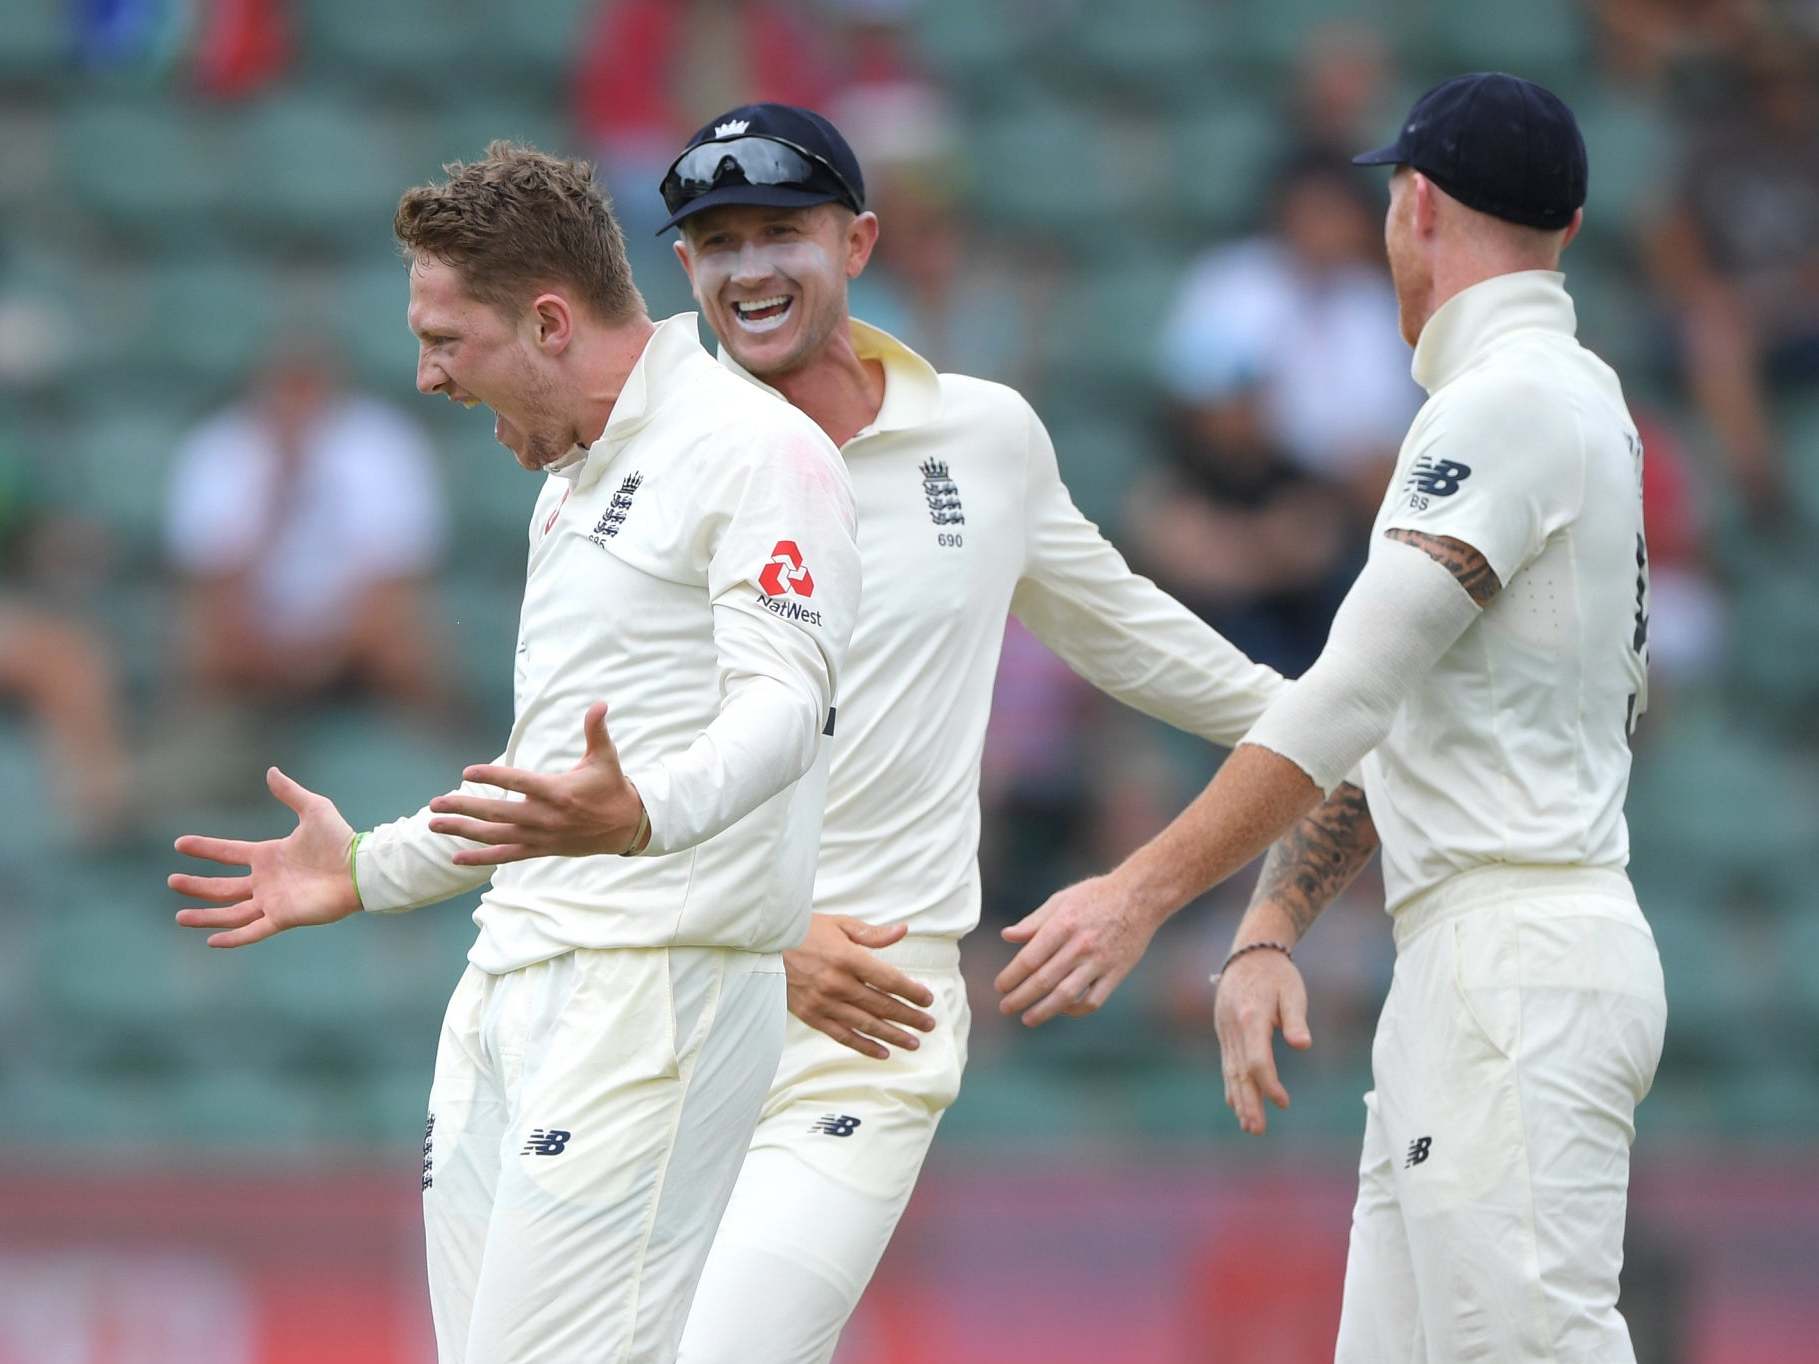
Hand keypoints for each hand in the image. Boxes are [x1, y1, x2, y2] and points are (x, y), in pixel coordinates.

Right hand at [170, 767, 360, 947]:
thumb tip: (271, 771)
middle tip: (172, 882)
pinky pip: (253, 931)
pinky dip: (233, 938)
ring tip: (179, 917)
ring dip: (206, 915)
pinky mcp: (283, 918)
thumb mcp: (314, 809)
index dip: (205, 848)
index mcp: (269, 855)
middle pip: (223, 887)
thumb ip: (290, 792)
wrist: (360, 868)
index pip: (228, 853)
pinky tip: (211, 941)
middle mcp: (267, 880)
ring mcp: (273, 901)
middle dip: (197, 886)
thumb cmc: (340, 840)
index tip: (179, 844)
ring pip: (231, 912)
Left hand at [426, 702, 644, 864]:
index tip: (466, 773)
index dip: (493, 777)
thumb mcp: (606, 757)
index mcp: (558, 792)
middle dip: (463, 807)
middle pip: (497, 812)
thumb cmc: (611, 787)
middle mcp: (546, 817)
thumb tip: (600, 703)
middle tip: (434, 803)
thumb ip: (596, 730)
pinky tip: (455, 857)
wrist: (627, 826)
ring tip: (433, 825)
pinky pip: (505, 855)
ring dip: (462, 831)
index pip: (519, 783)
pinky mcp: (540, 849)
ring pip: (495, 835)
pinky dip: (480, 857)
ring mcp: (541, 836)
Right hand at [785, 915, 936, 1060]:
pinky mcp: (810, 1016)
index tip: (928, 999)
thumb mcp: (839, 924)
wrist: (761, 947)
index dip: (911, 991)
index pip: (888, 980)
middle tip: (929, 1025)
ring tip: (914, 1043)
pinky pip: (842, 1036)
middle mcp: (837, 983)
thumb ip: (872, 933)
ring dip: (893, 1035)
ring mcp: (823, 1003)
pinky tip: (883, 1052)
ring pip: (866, 1025)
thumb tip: (903, 930)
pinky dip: (864, 1046)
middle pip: (882, 1005)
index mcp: (847, 957)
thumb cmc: (803, 930)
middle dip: (909, 1017)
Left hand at [994, 874, 1161, 1026]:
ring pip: (1065, 995)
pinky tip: (1062, 1010)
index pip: (1029, 959)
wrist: (1140, 896)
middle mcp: (1079, 946)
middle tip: (1005, 1008)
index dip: (1011, 976)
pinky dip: (1075, 1010)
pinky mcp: (1116, 973)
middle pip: (1043, 980)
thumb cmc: (1096, 895)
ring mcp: (1099, 962)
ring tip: (1027, 1019)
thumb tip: (1006, 936)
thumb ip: (1033, 921)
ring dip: (1043, 1011)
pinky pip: (1093, 1000)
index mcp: (1062, 925)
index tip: (1000, 987)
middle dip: (1020, 998)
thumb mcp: (1061, 900)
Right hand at [1212, 948, 1311, 1134]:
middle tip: (1256, 1130)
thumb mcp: (1292, 991)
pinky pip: (1227, 1063)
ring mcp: (1225, 1030)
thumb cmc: (1277, 974)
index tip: (1284, 1102)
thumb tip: (1302, 1045)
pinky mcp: (1224, 1032)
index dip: (1269, 1084)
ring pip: (1231, 1071)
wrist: (1250, 953)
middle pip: (1239, 1071)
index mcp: (1250, 1017)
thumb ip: (1295, 1019)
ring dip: (1239, 1100)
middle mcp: (1233, 1027)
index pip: (1257, 1059)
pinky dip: (1232, 1085)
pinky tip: (1235, 1104)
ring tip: (1248, 1126)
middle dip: (1248, 1102)